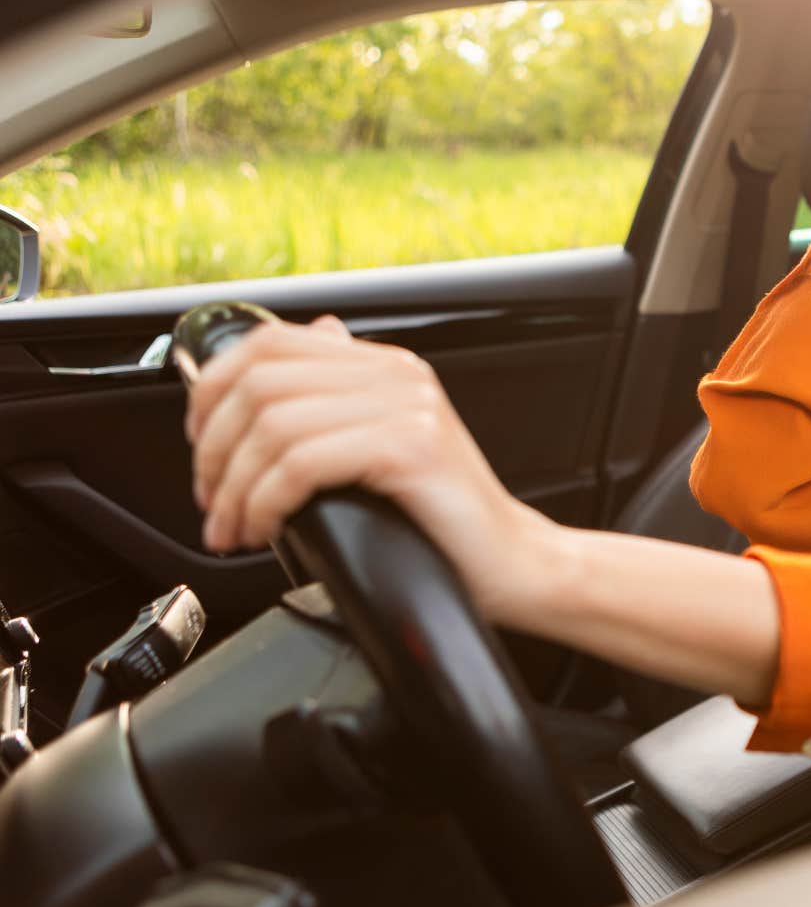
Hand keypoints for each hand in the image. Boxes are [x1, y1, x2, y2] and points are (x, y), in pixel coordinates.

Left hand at [184, 317, 546, 615]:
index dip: (214, 388)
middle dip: (214, 449)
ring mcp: (406, 408)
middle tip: (212, 501)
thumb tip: (309, 346)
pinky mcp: (410, 449)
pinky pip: (302, 464)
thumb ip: (340, 404)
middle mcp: (397, 375)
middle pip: (259, 382)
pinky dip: (265, 501)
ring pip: (272, 426)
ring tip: (235, 528)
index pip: (271, 342)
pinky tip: (266, 529)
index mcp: (386, 367)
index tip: (202, 443)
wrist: (512, 564)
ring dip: (234, 487)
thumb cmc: (444, 523)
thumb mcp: (382, 450)